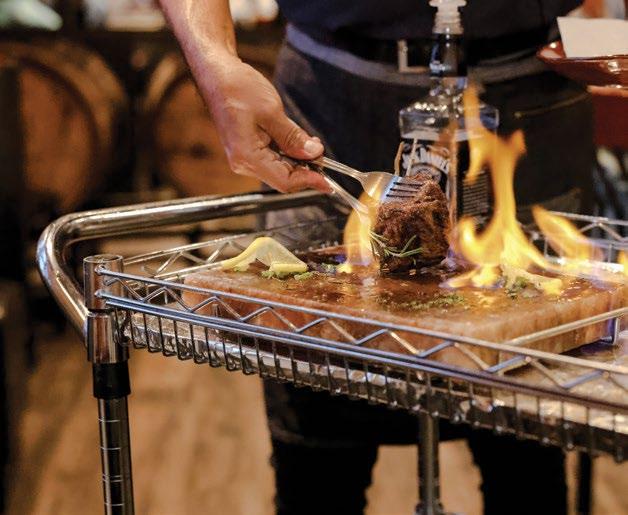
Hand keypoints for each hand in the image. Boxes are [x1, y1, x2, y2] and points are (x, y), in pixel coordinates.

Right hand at [195, 54, 329, 192]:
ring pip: (280, 170)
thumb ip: (293, 137)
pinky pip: (273, 160)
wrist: (216, 75)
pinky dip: (288, 154)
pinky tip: (296, 141)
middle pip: (283, 178)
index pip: (284, 181)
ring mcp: (244, 158)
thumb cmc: (237, 88)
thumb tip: (313, 154)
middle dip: (305, 169)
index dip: (308, 181)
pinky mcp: (247, 151)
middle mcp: (243, 163)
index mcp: (247, 156)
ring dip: (298, 160)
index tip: (327, 180)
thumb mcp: (271, 111)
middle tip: (320, 151)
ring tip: (311, 142)